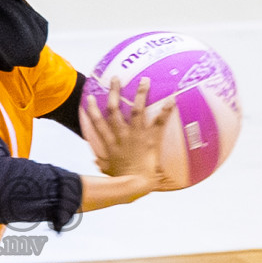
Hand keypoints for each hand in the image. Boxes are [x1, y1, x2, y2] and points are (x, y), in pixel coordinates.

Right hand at [81, 76, 173, 192]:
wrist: (133, 184)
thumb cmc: (121, 180)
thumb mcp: (108, 171)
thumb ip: (102, 164)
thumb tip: (96, 163)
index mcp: (110, 143)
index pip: (98, 123)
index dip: (92, 109)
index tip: (89, 97)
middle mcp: (121, 135)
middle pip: (114, 109)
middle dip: (114, 92)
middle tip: (116, 78)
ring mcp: (135, 136)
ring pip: (136, 110)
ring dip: (140, 94)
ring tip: (144, 80)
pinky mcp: (150, 139)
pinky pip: (158, 122)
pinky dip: (165, 111)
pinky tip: (172, 99)